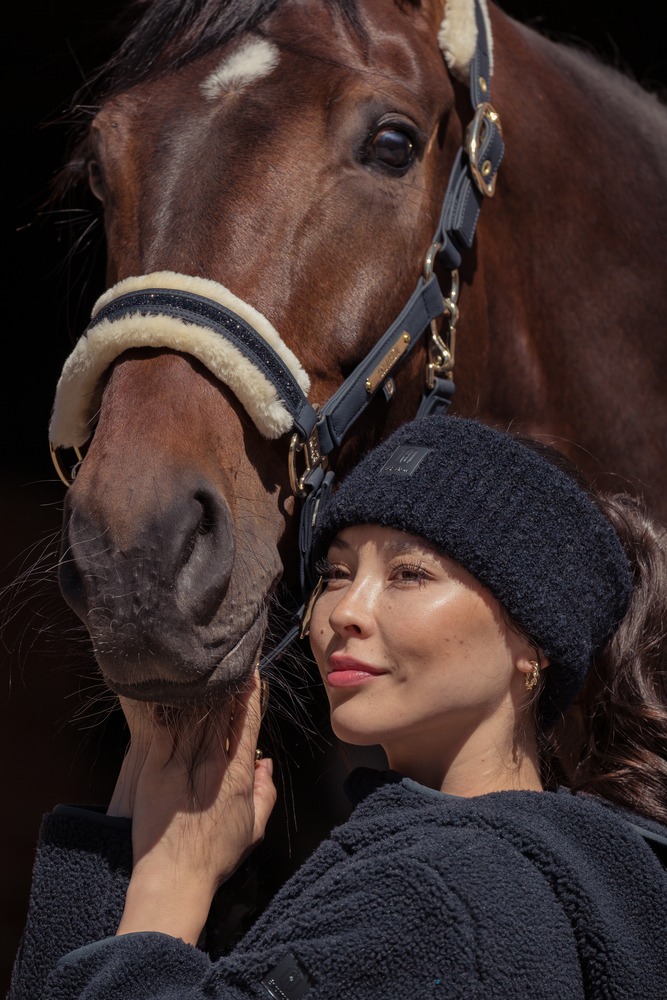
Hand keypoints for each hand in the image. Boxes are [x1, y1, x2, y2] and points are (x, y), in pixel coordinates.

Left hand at [111, 670, 275, 943]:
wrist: (174, 878)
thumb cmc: (215, 858)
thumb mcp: (254, 829)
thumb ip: (265, 793)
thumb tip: (267, 765)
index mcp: (237, 776)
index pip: (247, 725)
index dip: (250, 695)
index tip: (251, 672)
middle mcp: (210, 765)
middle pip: (220, 714)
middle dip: (225, 687)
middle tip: (226, 663)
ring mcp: (180, 766)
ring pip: (192, 718)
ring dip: (199, 693)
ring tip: (202, 670)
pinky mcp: (154, 771)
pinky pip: (163, 732)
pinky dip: (169, 711)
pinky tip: (172, 692)